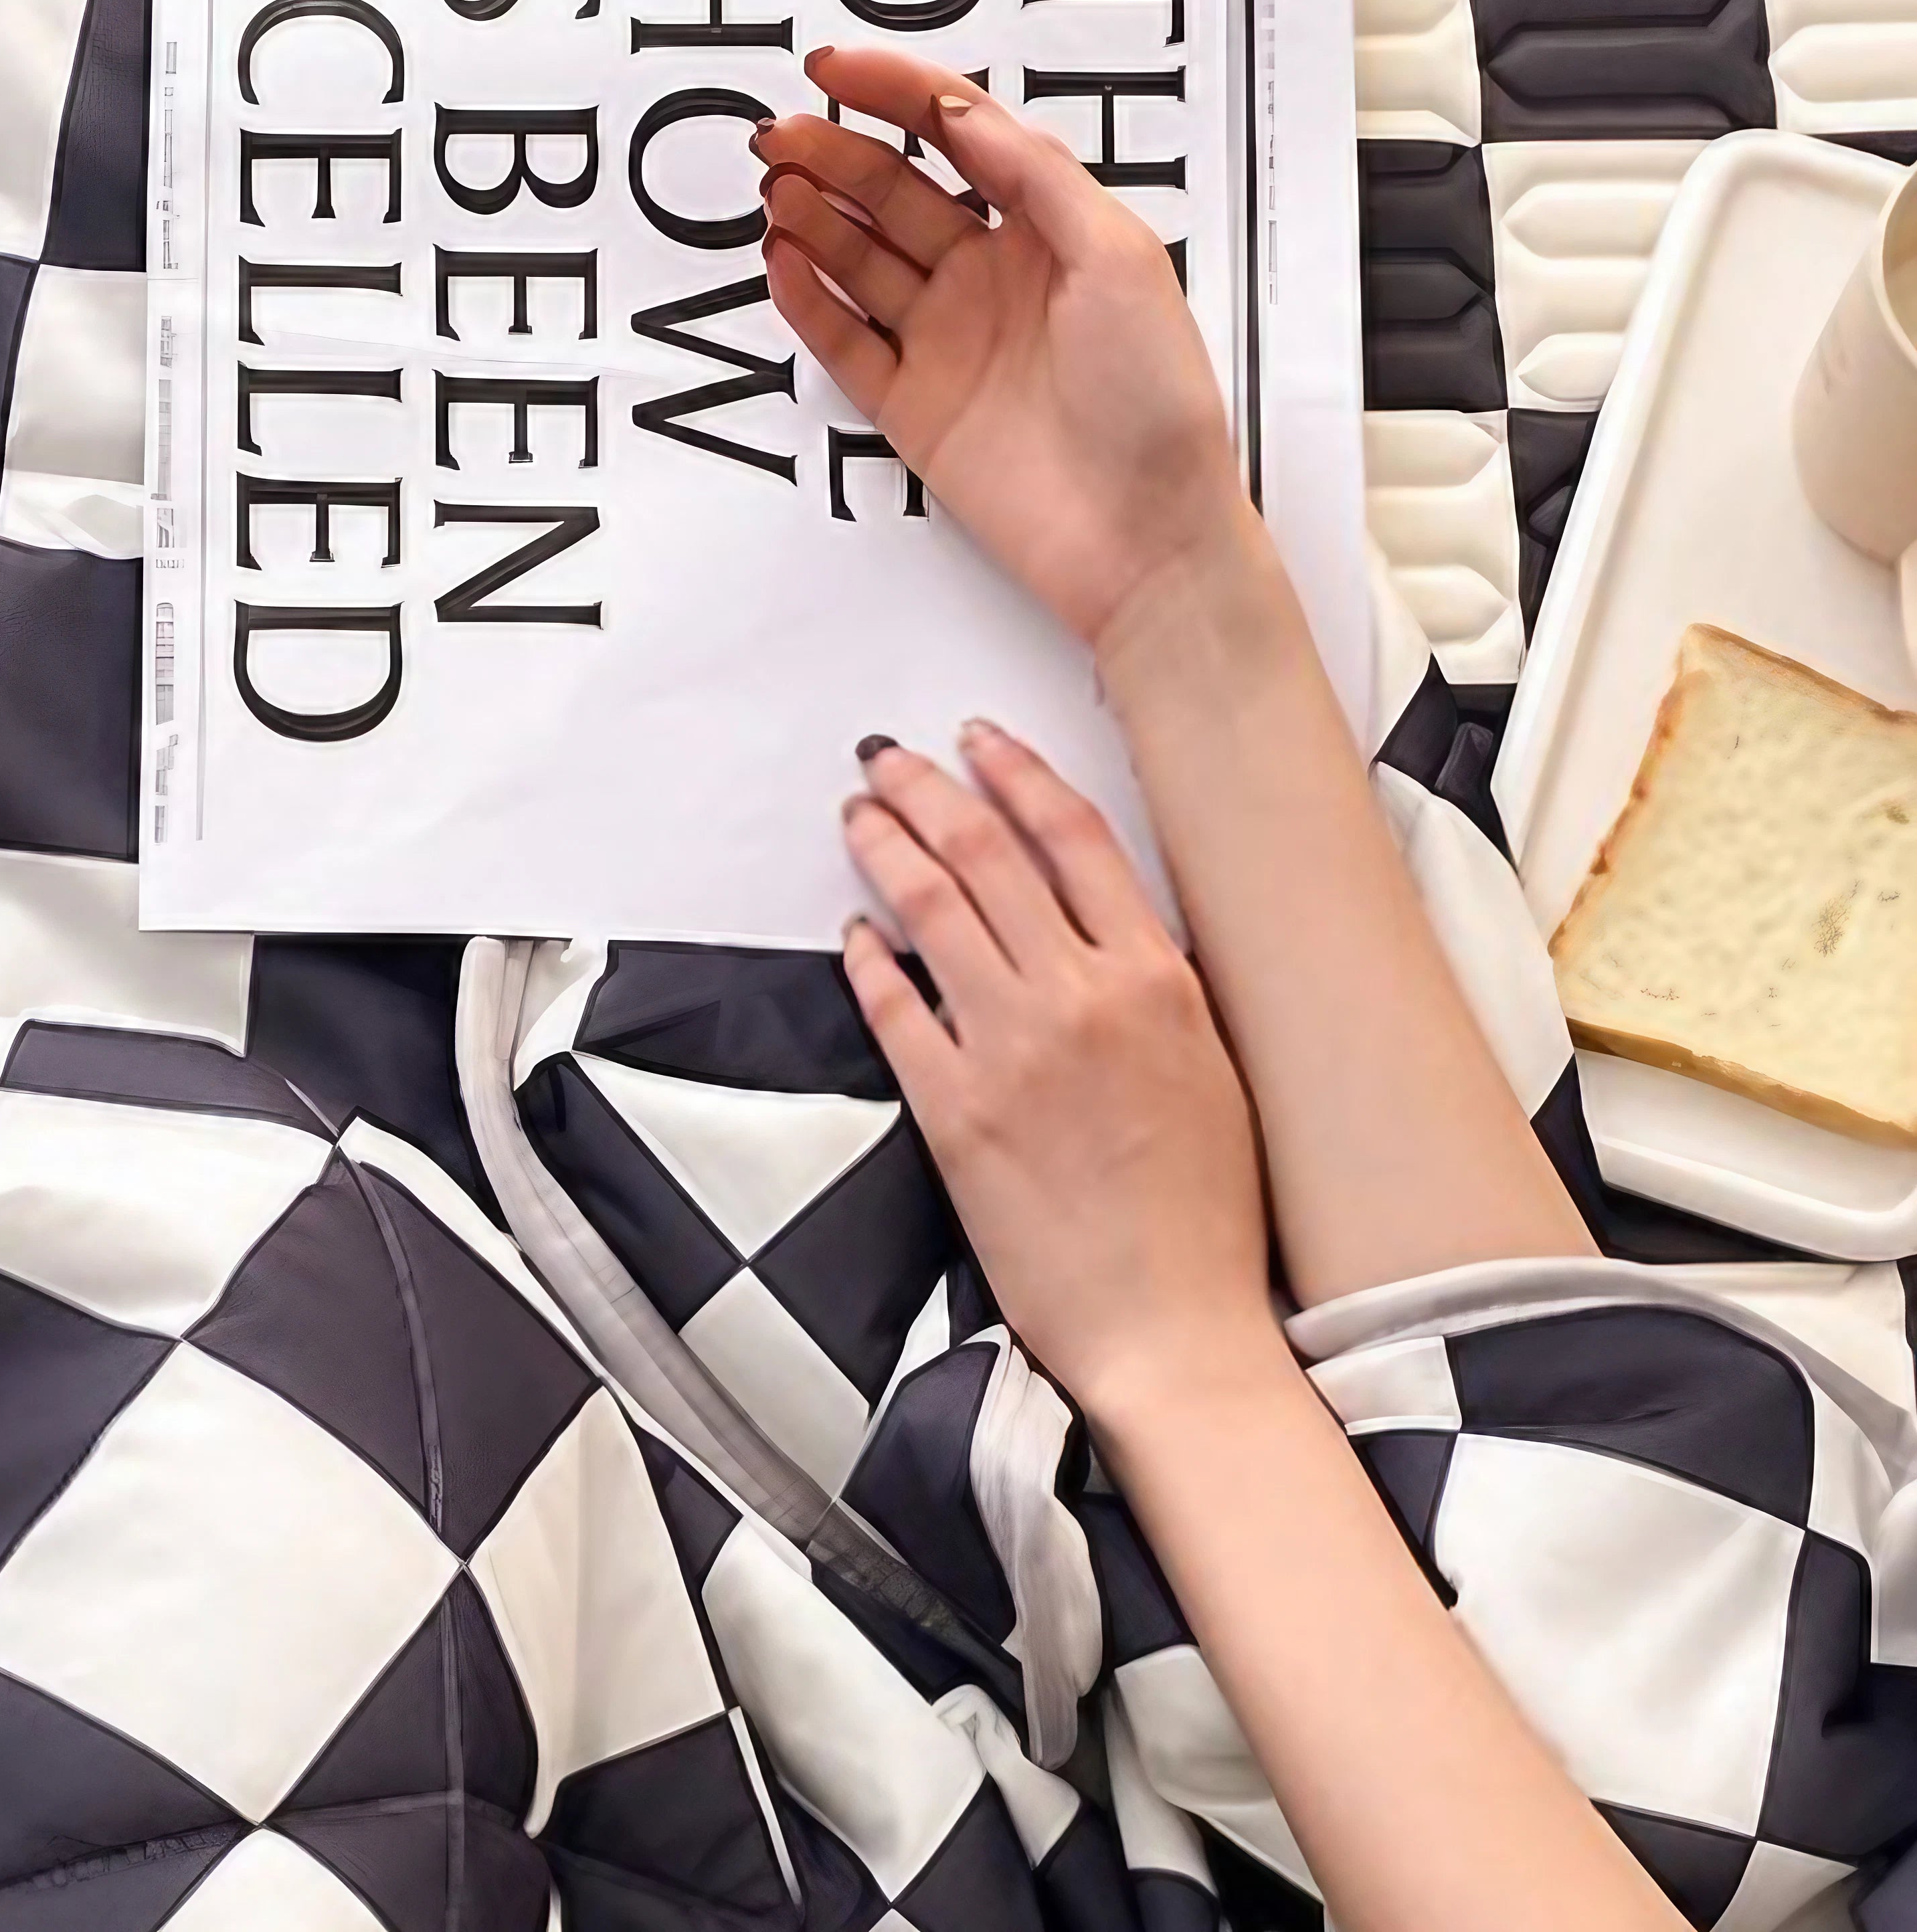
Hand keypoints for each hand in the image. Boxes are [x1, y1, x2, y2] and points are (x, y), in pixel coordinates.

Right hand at [759, 44, 1242, 649]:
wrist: (1146, 536)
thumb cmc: (1157, 400)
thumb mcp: (1120, 257)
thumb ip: (1038, 177)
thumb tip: (965, 109)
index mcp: (1048, 233)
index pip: (960, 137)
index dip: (897, 94)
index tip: (836, 69)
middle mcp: (991, 279)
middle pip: (895, 193)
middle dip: (836, 153)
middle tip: (782, 133)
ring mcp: (947, 341)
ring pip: (860, 259)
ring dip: (815, 217)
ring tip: (778, 188)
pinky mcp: (912, 407)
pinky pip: (844, 341)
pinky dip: (808, 301)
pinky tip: (783, 260)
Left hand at [840, 723, 1277, 1422]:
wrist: (1170, 1326)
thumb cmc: (1205, 1215)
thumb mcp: (1212, 1067)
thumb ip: (1157, 983)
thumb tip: (1105, 922)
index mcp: (1155, 980)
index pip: (1073, 835)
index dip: (1016, 773)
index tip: (980, 741)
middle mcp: (1080, 998)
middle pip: (985, 852)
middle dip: (925, 789)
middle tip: (888, 760)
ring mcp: (1011, 1050)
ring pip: (930, 909)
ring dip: (885, 848)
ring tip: (861, 818)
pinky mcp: (954, 1110)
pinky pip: (894, 1006)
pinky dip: (867, 956)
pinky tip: (855, 932)